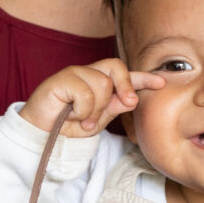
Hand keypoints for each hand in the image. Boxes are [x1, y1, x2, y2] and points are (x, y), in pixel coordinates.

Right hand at [20, 58, 164, 137]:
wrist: (41, 135)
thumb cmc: (68, 126)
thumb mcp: (98, 119)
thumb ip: (114, 107)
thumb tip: (132, 97)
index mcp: (99, 82)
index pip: (124, 74)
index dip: (143, 76)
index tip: (162, 81)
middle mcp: (88, 73)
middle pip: (116, 68)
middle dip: (125, 86)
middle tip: (127, 104)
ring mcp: (74, 74)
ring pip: (102, 84)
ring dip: (95, 110)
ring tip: (83, 119)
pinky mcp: (60, 79)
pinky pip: (85, 93)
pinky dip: (82, 111)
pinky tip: (71, 115)